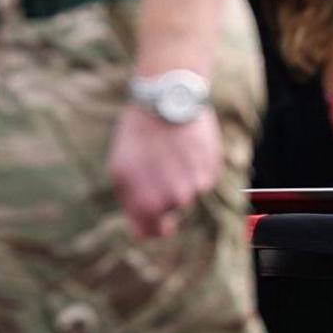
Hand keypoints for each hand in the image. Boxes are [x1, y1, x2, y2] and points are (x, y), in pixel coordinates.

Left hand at [108, 103, 220, 240]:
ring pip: (188, 193)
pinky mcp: (212, 169)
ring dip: (180, 179)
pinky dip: (195, 167)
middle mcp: (176, 200)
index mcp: (149, 205)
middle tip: (155, 165)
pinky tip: (184, 147)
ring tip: (169, 153)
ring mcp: (197, 185)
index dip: (149, 223)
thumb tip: (140, 231)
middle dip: (162, 195)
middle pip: (171, 211)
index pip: (152, 233)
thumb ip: (131, 205)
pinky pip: (202, 178)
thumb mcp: (119, 170)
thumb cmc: (137, 134)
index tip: (147, 211)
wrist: (167, 99)